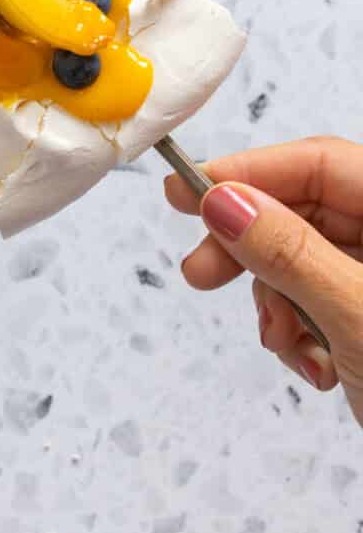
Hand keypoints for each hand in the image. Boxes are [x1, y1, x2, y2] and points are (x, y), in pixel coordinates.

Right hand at [165, 135, 362, 424]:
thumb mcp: (357, 317)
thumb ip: (289, 253)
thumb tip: (224, 200)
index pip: (322, 163)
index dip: (251, 172)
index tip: (187, 190)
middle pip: (308, 211)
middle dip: (252, 246)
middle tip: (199, 273)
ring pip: (306, 262)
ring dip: (278, 303)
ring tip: (282, 345)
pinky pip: (320, 303)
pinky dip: (302, 332)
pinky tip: (314, 369)